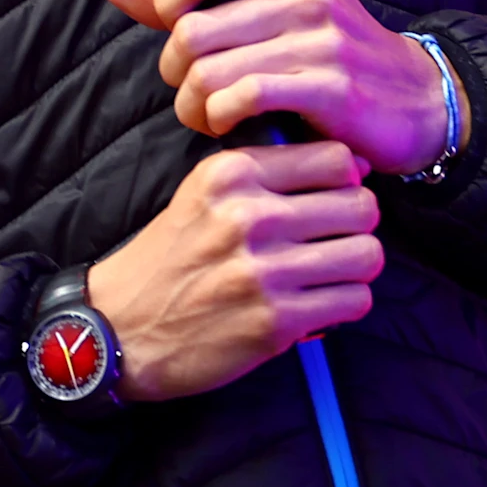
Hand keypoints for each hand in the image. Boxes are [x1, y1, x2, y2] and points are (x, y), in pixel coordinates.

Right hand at [84, 140, 383, 401]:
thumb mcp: (205, 192)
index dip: (348, 180)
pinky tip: (319, 305)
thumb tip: (355, 165)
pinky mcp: (275, 322)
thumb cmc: (171, 258)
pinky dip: (345, 304)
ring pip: (368, 254)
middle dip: (357, 225)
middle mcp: (250, 216)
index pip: (337, 158)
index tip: (334, 199)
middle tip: (336, 241)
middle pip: (362, 205)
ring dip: (356, 267)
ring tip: (332, 274)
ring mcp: (264, 271)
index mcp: (233, 174)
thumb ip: (268, 171)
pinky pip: (354, 301)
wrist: (118, 328)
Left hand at [101, 0, 448, 174]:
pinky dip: (222, 119)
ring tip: (210, 116)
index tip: (181, 38)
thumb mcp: (271, 15)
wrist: (414, 102)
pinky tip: (232, 126)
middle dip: (177, 72)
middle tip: (193, 92)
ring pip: (210, 71)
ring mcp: (323, 38)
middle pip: (193, 31)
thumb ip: (190, 2)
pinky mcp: (330, 86)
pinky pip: (243, 98)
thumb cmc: (330, 59)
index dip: (169, 7)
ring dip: (195, 106)